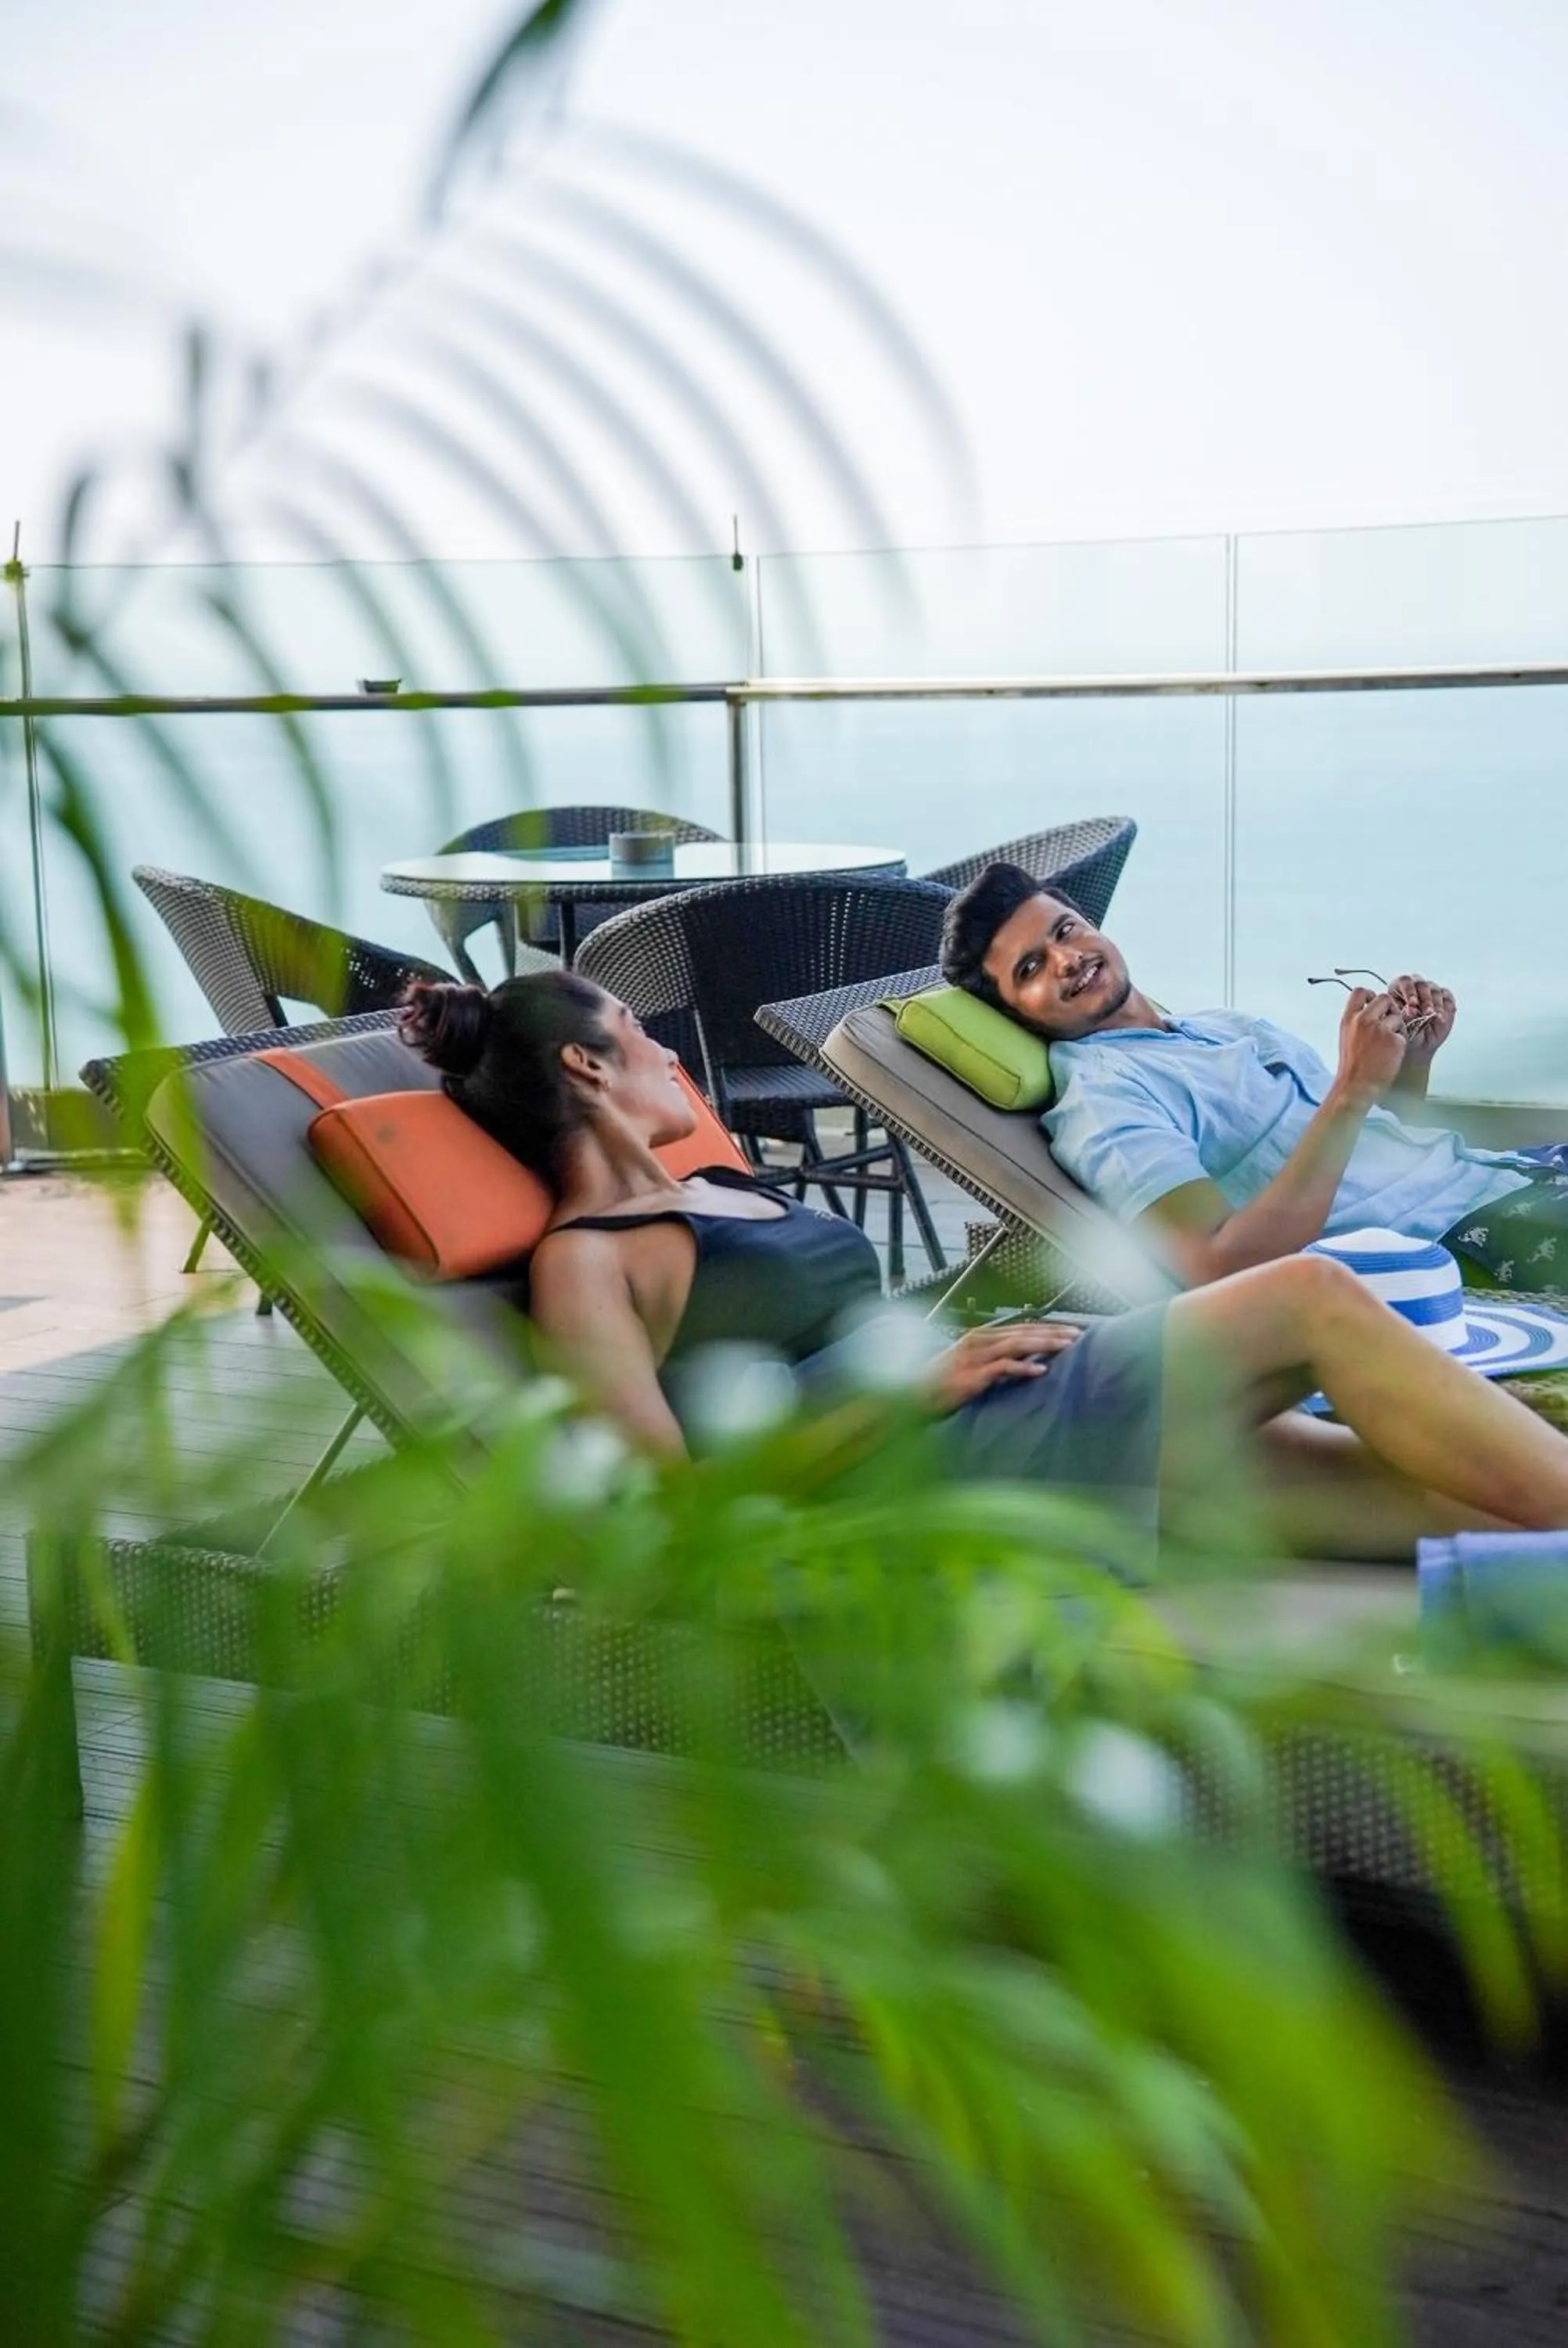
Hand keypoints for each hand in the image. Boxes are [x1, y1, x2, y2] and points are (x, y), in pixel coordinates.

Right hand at [926, 1321, 1081, 1411]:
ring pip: (1017, 1344)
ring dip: (1044, 1344)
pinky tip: (1041, 1370)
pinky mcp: (972, 1375)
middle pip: (1023, 1332)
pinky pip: (1003, 1368)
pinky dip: (1023, 1367)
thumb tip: (1024, 1362)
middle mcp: (978, 1340)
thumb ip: (994, 1361)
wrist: (911, 1396)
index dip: (1046, 1328)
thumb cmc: (939, 1385)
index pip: (1020, 1327)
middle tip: (1078, 1335)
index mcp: (979, 1336)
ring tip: (1067, 1347)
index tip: (1070, 1331)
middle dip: (1053, 1333)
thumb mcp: (969, 1367)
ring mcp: (975, 1356)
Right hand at [1334, 987, 1406, 1102]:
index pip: (1360, 991)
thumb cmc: (1352, 1067)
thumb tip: (1370, 1010)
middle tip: (1389, 1023)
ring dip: (1397, 1027)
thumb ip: (1357, 1022)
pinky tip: (1391, 1055)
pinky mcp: (1395, 1040)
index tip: (1374, 1004)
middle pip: (1384, 998)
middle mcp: (1364, 1020)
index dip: (1371, 995)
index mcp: (1349, 1019)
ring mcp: (1380, 1029)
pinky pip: (1403, 1034)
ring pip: (1397, 1016)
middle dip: (1390, 1009)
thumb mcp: (1347, 1037)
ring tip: (1389, 1044)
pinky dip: (1400, 1043)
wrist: (1356, 1087)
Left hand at [1388, 973, 1455, 1060]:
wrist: (1417, 1045)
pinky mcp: (1445, 999)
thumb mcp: (1401, 1026)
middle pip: (1421, 984)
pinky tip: (1440, 1018)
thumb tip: (1411, 1009)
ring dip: (1435, 1005)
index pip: (1405, 981)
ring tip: (1433, 1018)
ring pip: (1435, 990)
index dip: (1409, 990)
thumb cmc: (1404, 1034)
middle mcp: (1415, 987)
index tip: (1412, 1004)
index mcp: (1398, 989)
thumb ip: (1405, 1015)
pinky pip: (1447, 998)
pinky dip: (1445, 1008)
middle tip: (1426, 1013)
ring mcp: (1431, 992)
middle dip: (1425, 999)